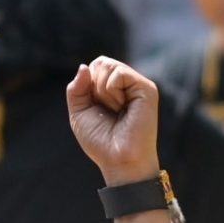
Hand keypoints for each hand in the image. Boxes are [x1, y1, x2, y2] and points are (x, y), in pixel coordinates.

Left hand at [66, 57, 161, 183]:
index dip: (86, 85)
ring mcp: (138, 85)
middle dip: (93, 87)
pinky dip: (112, 91)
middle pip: (100, 63)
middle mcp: (127, 84)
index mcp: (114, 88)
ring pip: (108, 65)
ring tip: (116, 110)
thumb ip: (76, 88)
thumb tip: (84, 66)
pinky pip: (119, 73)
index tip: (95, 108)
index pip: (94, 67)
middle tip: (107, 110)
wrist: (117, 160)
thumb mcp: (79, 112)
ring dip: (102, 91)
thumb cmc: (100, 141)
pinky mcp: (146, 88)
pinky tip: (122, 107)